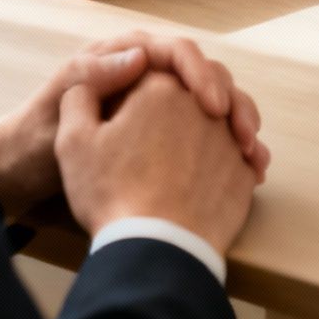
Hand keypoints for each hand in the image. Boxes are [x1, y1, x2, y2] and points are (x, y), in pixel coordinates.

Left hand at [0, 32, 267, 218]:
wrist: (25, 174)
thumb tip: (143, 55)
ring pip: (215, 103)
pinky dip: (232, 148)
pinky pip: (209, 134)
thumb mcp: (57, 106)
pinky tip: (251, 168)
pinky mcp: (170, 134)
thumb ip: (94, 77)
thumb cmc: (34, 138)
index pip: (174, 52)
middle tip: (242, 134)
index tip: (210, 106)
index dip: (198, 74)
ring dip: (240, 123)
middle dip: (230, 101)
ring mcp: (162, 105)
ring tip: (253, 153)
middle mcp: (147, 76)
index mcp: (123, 58)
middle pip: (204, 76)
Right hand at [56, 72, 259, 253]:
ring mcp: (230, 138)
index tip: (129, 112)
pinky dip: (232, 157)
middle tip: (165, 127)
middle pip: (199, 87)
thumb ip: (79, 99)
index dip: (139, 87)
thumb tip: (88, 84)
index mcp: (161, 87)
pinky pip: (243, 154)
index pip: (155, 70)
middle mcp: (203, 104)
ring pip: (228, 118)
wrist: (156, 249)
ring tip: (194, 150)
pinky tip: (215, 173)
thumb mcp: (74, 143)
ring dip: (215, 124)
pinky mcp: (245, 172)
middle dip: (187, 96)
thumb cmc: (112, 194)